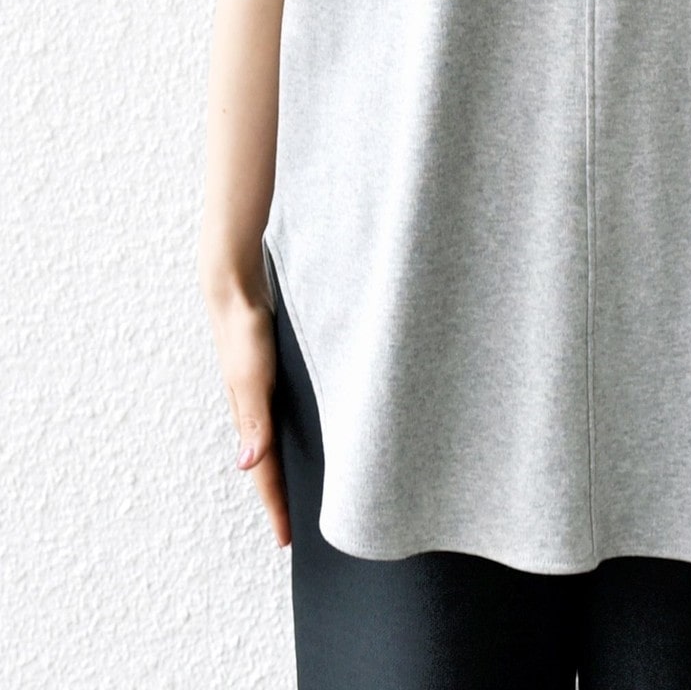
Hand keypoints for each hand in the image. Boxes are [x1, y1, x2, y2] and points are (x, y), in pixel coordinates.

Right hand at [201, 275, 290, 549]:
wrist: (237, 292)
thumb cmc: (244, 335)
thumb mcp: (253, 379)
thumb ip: (254, 421)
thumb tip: (248, 466)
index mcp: (249, 420)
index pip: (266, 476)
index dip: (277, 509)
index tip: (287, 543)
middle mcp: (255, 413)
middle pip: (269, 467)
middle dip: (280, 500)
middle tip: (297, 531)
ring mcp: (262, 396)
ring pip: (278, 444)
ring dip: (287, 471)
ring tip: (305, 494)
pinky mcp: (272, 378)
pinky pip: (284, 420)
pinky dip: (293, 439)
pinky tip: (309, 437)